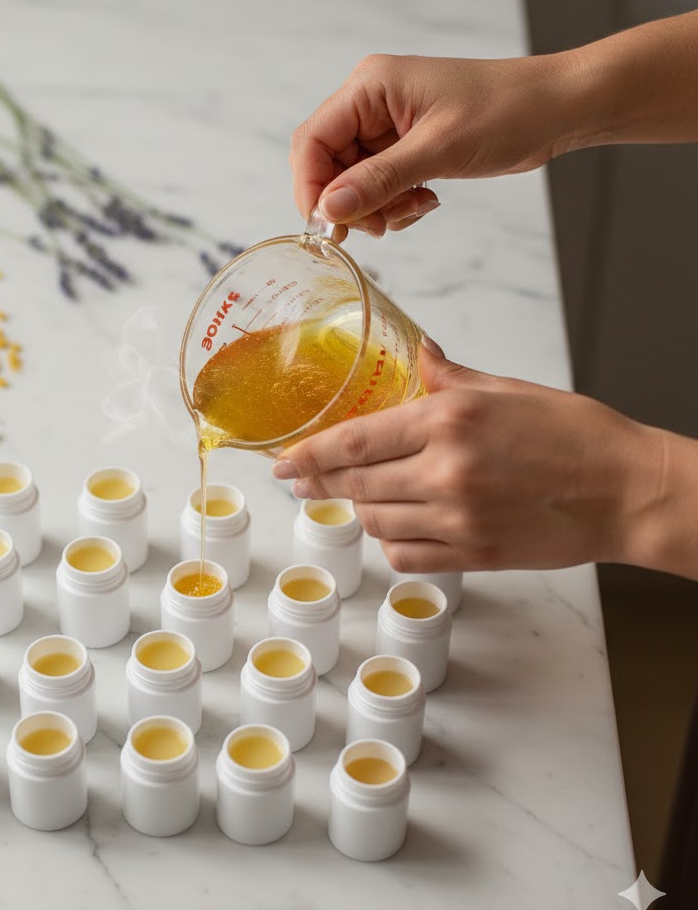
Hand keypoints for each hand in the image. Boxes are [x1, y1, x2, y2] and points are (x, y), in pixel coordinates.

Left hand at [271, 340, 663, 573]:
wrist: (627, 489)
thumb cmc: (574, 434)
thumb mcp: (507, 391)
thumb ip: (449, 377)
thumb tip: (418, 353)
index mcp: (450, 419)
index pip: (356, 439)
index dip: (310, 454)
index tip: (283, 461)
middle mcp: (446, 469)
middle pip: (356, 482)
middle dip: (323, 482)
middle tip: (305, 481)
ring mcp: (459, 516)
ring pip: (376, 520)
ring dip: (359, 508)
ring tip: (358, 496)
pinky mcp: (475, 553)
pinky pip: (406, 556)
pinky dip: (391, 543)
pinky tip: (394, 528)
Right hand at [290, 51, 575, 236]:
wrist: (557, 109)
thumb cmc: (507, 110)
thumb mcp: (438, 149)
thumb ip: (378, 180)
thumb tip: (328, 208)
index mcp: (370, 87)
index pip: (313, 140)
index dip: (310, 186)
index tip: (325, 226)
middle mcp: (371, 103)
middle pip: (327, 165)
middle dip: (346, 202)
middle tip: (375, 227)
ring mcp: (386, 126)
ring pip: (351, 182)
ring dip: (375, 207)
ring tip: (415, 209)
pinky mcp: (404, 147)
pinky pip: (377, 186)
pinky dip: (393, 204)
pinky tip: (424, 201)